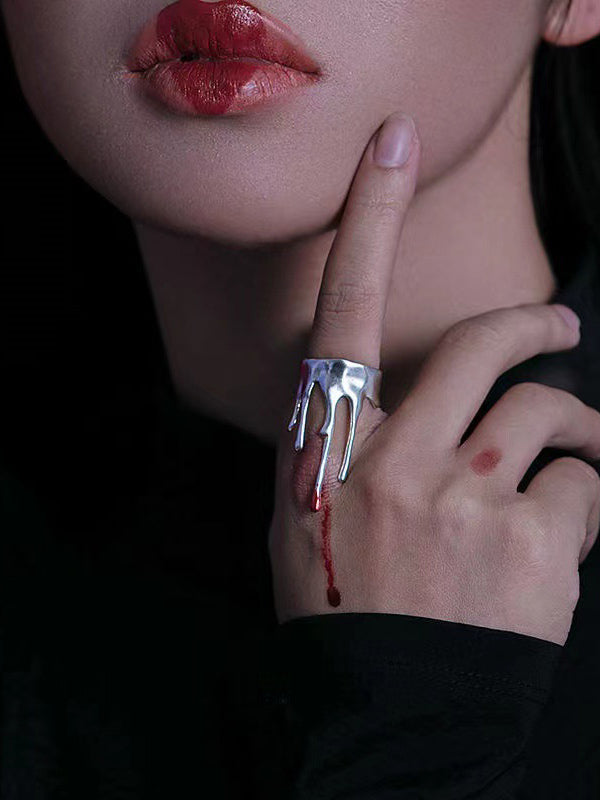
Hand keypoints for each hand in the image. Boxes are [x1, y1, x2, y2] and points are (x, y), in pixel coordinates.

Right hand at [268, 112, 599, 645]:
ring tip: (569, 459)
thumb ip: (344, 447)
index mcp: (333, 450)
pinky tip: (553, 545)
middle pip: (485, 344)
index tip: (392, 146)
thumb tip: (391, 395)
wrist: (392, 720)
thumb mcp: (308, 521)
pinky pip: (584, 487)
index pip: (346, 311)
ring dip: (571, 428)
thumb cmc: (346, 609)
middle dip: (536, 324)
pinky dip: (581, 504)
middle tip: (559, 327)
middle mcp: (395, 461)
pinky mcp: (533, 546)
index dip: (368, 219)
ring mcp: (467, 501)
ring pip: (550, 413)